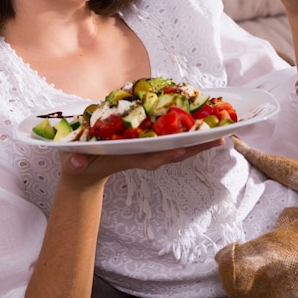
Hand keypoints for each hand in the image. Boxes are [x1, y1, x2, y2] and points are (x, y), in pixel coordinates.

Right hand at [60, 138, 224, 185]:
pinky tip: (204, 127)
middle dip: (196, 146)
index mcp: (129, 157)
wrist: (85, 170)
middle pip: (173, 151)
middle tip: (220, 137)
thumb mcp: (75, 161)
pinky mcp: (151, 146)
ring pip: (178, 147)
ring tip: (222, 132)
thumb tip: (74, 164)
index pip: (151, 156)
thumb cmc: (80, 162)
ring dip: (199, 141)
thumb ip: (75, 162)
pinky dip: (190, 135)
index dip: (168, 152)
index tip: (185, 148)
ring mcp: (149, 152)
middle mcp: (144, 155)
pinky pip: (174, 141)